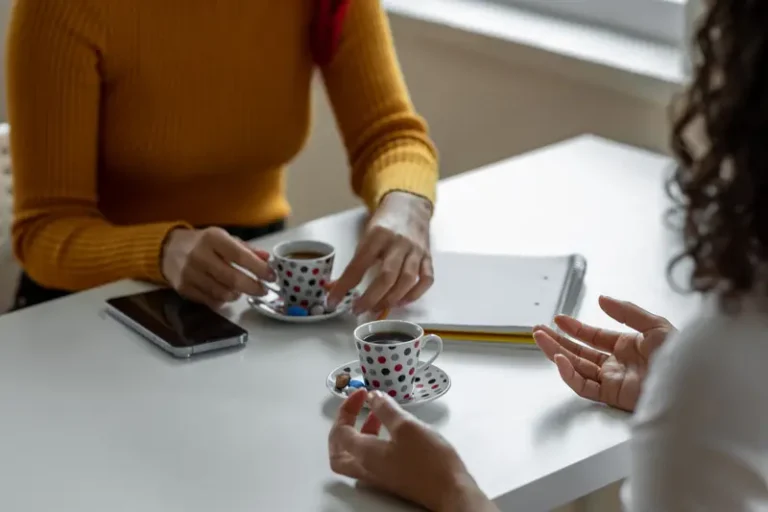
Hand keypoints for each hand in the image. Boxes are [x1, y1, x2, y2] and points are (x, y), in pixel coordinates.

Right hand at [161, 227, 274, 307]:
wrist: (167, 249)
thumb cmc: (202, 243)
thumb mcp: (224, 238)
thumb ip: (246, 249)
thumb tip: (267, 259)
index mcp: (212, 238)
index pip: (240, 255)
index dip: (259, 268)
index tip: (271, 276)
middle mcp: (199, 255)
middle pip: (232, 278)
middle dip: (252, 287)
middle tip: (262, 290)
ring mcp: (189, 273)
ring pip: (222, 292)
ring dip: (237, 294)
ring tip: (242, 290)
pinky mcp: (183, 288)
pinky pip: (210, 300)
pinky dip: (222, 299)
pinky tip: (227, 293)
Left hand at [328, 191, 433, 313]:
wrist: (410, 205)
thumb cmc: (384, 224)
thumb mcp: (366, 236)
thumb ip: (355, 262)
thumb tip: (335, 288)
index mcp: (378, 235)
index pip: (358, 265)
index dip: (344, 286)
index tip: (333, 301)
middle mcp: (398, 243)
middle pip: (386, 276)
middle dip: (370, 298)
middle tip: (358, 310)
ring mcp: (416, 250)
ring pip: (407, 280)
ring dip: (391, 299)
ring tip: (377, 309)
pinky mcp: (428, 257)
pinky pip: (426, 279)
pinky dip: (415, 294)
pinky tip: (401, 302)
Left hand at [329, 390, 497, 511]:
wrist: (450, 491)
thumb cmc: (428, 459)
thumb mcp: (407, 426)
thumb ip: (386, 409)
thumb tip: (372, 396)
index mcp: (364, 455)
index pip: (340, 432)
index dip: (347, 409)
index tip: (362, 393)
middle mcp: (366, 468)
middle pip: (338, 450)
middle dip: (342, 426)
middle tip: (354, 410)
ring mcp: (378, 476)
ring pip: (353, 455)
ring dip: (358, 433)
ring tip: (376, 415)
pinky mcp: (391, 478)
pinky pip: (368, 459)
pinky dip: (370, 442)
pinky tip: (389, 431)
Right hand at [533, 295, 675, 412]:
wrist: (692, 385)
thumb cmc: (681, 356)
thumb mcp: (656, 325)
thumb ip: (627, 312)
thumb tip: (601, 299)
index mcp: (628, 346)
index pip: (594, 337)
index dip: (575, 328)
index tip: (558, 319)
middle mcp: (617, 364)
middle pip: (580, 352)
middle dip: (558, 340)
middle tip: (539, 330)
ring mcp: (613, 380)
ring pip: (576, 367)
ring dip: (557, 353)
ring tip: (541, 339)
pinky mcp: (611, 395)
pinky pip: (584, 386)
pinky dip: (569, 374)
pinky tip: (561, 359)